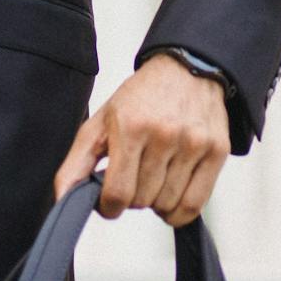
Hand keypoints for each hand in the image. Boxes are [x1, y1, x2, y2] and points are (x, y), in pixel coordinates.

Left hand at [52, 52, 229, 225]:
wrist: (187, 68)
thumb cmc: (141, 98)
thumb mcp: (100, 122)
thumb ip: (76, 163)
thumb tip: (63, 199)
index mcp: (131, 125)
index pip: (118, 193)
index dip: (108, 207)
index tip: (109, 201)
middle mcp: (164, 134)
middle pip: (142, 201)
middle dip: (133, 198)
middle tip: (134, 178)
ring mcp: (194, 143)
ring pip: (167, 205)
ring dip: (156, 202)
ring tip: (154, 179)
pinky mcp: (217, 151)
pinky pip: (195, 205)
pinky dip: (179, 212)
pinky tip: (171, 196)